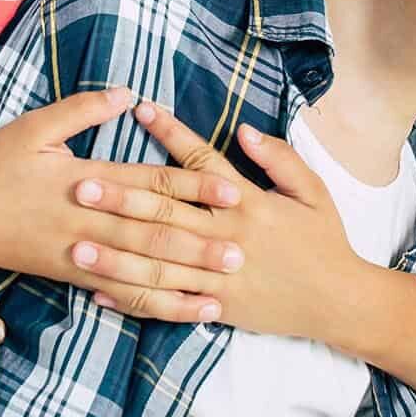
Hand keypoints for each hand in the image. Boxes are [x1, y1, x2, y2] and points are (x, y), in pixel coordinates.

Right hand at [0, 88, 246, 324]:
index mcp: (87, 180)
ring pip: (141, 269)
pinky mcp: (73, 276)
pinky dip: (154, 302)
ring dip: (184, 277)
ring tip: (222, 284)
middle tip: (244, 249)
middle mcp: (89, 221)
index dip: (194, 187)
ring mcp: (81, 254)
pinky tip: (182, 308)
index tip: (232, 191)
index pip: (151, 184)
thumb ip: (82, 110)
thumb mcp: (34, 128)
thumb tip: (128, 93)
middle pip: (155, 233)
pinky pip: (120, 293)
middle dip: (201, 242)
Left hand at [71, 103, 363, 339]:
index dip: (171, 133)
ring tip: (76, 242)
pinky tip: (97, 290)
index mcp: (249, 202)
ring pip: (157, 262)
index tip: (141, 109)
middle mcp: (228, 235)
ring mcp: (218, 275)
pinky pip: (166, 303)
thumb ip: (279, 158)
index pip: (201, 161)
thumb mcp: (313, 191)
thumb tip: (243, 129)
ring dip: (114, 253)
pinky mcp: (216, 307)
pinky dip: (131, 299)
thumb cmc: (325, 241)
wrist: (339, 302)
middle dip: (122, 197)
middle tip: (82, 183)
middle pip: (167, 211)